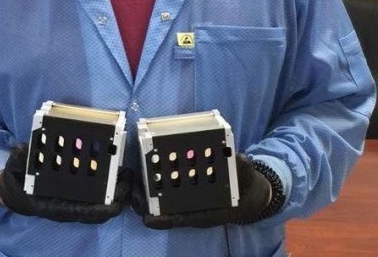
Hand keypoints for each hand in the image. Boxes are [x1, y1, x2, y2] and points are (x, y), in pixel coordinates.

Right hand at [0, 144, 131, 223]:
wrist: (15, 189)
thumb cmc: (17, 182)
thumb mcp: (15, 168)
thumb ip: (18, 159)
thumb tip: (21, 149)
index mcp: (55, 205)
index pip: (82, 212)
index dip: (100, 210)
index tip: (116, 204)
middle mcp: (68, 206)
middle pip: (99, 210)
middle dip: (116, 198)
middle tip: (127, 179)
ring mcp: (74, 200)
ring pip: (101, 203)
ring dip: (116, 191)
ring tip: (127, 173)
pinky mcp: (77, 191)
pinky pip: (97, 192)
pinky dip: (109, 184)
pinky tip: (116, 170)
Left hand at [131, 153, 270, 228]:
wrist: (245, 192)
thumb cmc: (243, 187)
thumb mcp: (246, 177)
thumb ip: (243, 169)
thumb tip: (240, 159)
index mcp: (205, 210)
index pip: (180, 217)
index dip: (163, 219)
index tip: (147, 219)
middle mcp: (192, 206)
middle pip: (163, 210)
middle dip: (146, 204)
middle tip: (132, 193)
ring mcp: (186, 197)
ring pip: (161, 199)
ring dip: (146, 193)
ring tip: (132, 181)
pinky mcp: (183, 186)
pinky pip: (165, 187)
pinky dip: (153, 181)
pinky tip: (143, 169)